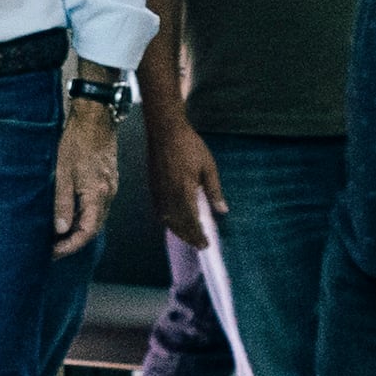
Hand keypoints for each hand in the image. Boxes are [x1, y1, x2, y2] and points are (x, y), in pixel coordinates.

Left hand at [45, 96, 119, 255]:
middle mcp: (108, 194)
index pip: (87, 232)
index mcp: (97, 195)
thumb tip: (60, 230)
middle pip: (94, 229)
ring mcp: (111, 187)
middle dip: (74, 242)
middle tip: (53, 248)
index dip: (70, 246)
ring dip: (79, 229)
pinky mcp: (108, 180)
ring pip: (97, 218)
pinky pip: (99, 206)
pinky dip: (85, 216)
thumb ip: (62, 203)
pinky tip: (71, 214)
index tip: (53, 252)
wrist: (95, 117)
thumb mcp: (62, 173)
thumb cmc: (76, 141)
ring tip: (59, 235)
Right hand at [148, 106, 219, 250]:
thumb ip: (214, 191)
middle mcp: (169, 197)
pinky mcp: (152, 188)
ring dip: (177, 231)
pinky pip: (159, 211)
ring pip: (166, 220)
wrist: (165, 131)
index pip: (191, 222)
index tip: (206, 245)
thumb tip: (222, 211)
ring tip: (188, 236)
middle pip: (178, 225)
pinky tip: (174, 221)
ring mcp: (158, 193)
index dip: (198, 235)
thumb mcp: (209, 167)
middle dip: (188, 237)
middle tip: (199, 245)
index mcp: (184, 192)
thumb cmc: (190, 146)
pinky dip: (167, 221)